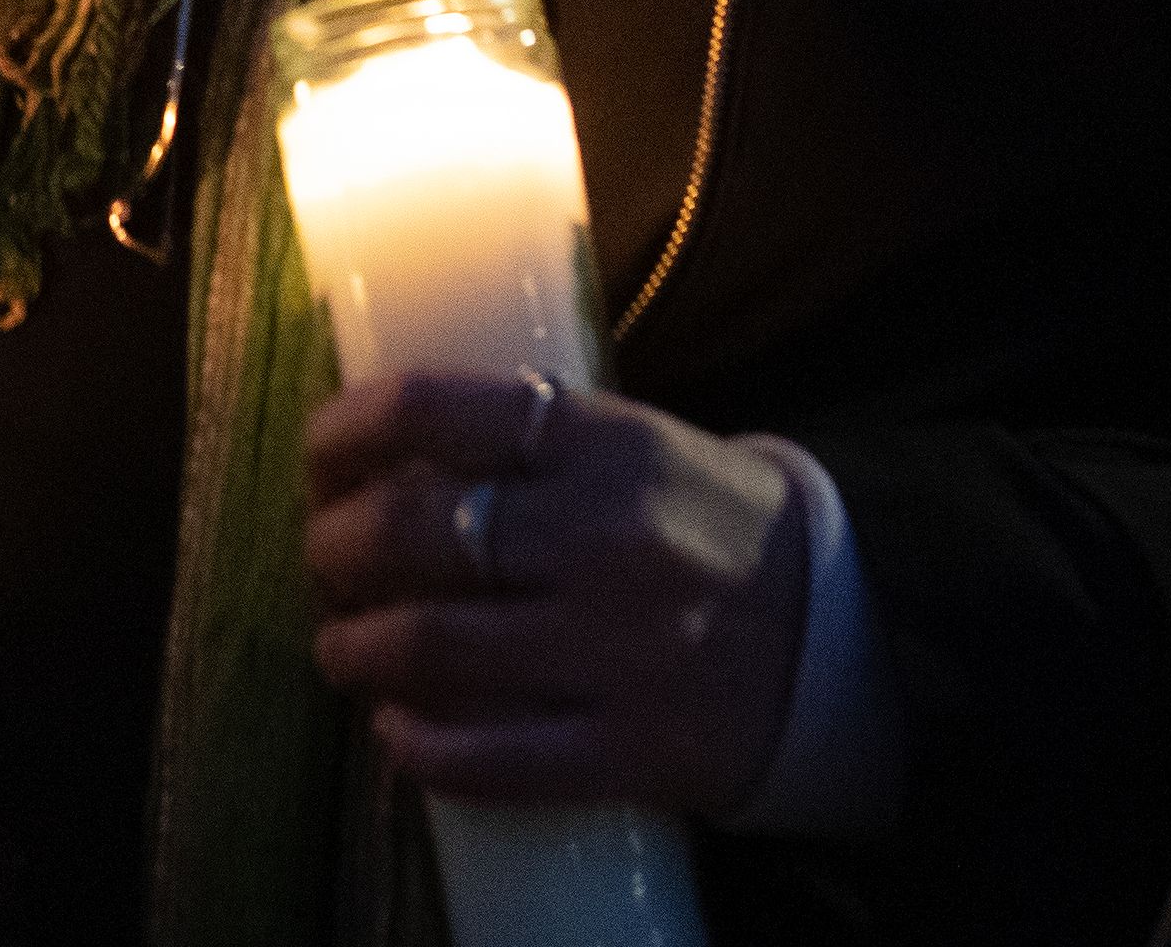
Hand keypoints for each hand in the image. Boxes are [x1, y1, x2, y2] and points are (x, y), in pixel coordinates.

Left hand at [300, 369, 808, 816]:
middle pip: (410, 532)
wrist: (852, 633)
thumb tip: (380, 442)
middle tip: (326, 558)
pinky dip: (420, 748)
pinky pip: (493, 760)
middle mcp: (606, 541)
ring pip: (430, 648)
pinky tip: (394, 730)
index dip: (344, 431)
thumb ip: (529, 438)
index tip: (318, 454)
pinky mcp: (635, 751)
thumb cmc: (711, 525)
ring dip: (354, 648)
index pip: (433, 410)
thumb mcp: (637, 442)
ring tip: (342, 645)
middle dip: (334, 548)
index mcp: (606, 444)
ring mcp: (619, 652)